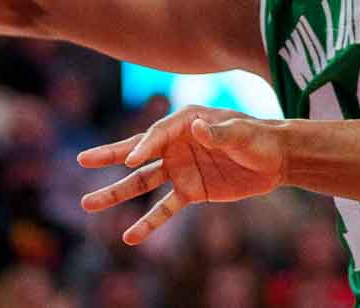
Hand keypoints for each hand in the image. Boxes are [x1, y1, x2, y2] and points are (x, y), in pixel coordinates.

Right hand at [77, 105, 285, 244]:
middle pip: (137, 152)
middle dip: (109, 156)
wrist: (277, 158)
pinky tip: (129, 238)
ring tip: (87, 204)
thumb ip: (219, 133)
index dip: (142, 147)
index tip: (129, 161)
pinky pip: (164, 208)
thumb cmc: (259, 137)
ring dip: (117, 193)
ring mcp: (181, 168)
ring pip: (142, 182)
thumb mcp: (241, 133)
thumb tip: (197, 128)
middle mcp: (177, 144)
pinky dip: (148, 223)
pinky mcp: (190, 191)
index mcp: (186, 122)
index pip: (156, 135)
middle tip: (82, 159)